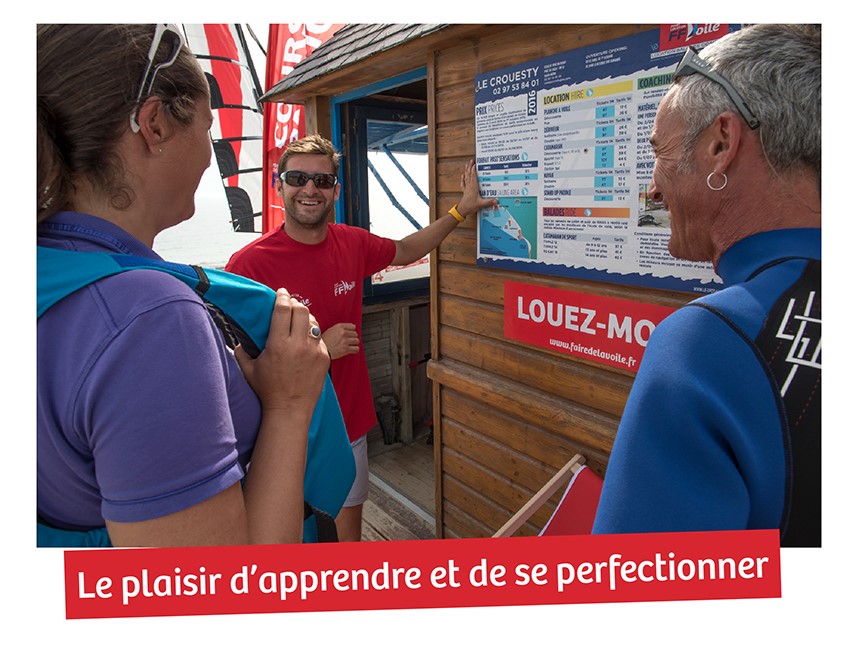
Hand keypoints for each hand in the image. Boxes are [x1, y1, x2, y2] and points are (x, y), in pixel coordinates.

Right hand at [234, 289, 328, 410]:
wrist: (290, 408)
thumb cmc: (267, 390)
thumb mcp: (249, 370)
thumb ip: (240, 352)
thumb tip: (238, 342)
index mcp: (278, 344)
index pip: (283, 310)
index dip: (282, 298)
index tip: (281, 292)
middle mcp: (297, 345)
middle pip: (301, 310)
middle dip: (295, 303)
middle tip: (290, 304)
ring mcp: (313, 351)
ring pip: (313, 322)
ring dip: (305, 317)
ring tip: (299, 320)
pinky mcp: (324, 357)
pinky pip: (319, 339)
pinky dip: (312, 335)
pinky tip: (305, 340)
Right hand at [321, 322, 359, 359]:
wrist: (319, 350)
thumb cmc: (323, 341)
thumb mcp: (330, 330)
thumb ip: (340, 329)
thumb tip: (349, 329)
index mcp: (339, 327)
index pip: (353, 326)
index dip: (351, 331)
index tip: (350, 333)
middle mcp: (343, 333)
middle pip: (355, 334)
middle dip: (352, 337)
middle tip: (349, 341)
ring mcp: (345, 341)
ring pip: (357, 341)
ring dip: (354, 343)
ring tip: (350, 345)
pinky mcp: (346, 349)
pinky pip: (356, 349)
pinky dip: (354, 350)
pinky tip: (351, 350)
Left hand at [456, 159, 497, 217]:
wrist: (462, 210)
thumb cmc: (470, 206)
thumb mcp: (481, 204)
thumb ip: (489, 202)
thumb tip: (497, 200)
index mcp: (473, 187)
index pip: (473, 176)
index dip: (474, 169)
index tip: (475, 163)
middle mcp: (469, 186)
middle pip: (469, 174)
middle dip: (469, 167)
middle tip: (471, 160)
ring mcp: (466, 188)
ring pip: (466, 177)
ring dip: (466, 170)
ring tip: (467, 164)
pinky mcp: (465, 191)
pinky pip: (463, 183)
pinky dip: (463, 178)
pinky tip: (462, 175)